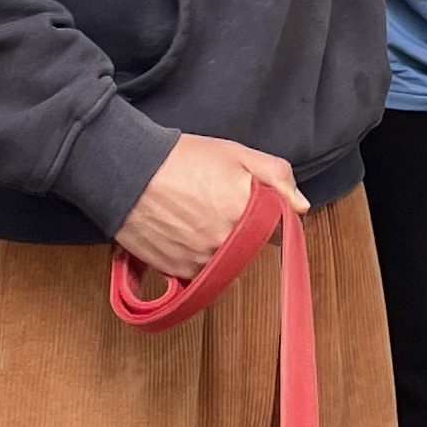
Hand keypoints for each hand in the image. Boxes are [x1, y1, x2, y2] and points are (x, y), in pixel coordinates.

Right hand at [114, 134, 304, 280]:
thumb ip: (277, 177)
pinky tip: (181, 230)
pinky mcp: (179, 273)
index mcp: (248, 214)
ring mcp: (203, 262)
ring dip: (217, 245)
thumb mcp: (235, 153)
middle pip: (250, 247)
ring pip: (225, 261)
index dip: (265, 215)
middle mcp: (228, 244)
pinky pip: (200, 271)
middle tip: (213, 203)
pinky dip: (195, 256)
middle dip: (239, 229)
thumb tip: (301, 206)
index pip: (277, 231)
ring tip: (193, 215)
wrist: (126, 173)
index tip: (250, 204)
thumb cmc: (179, 159)